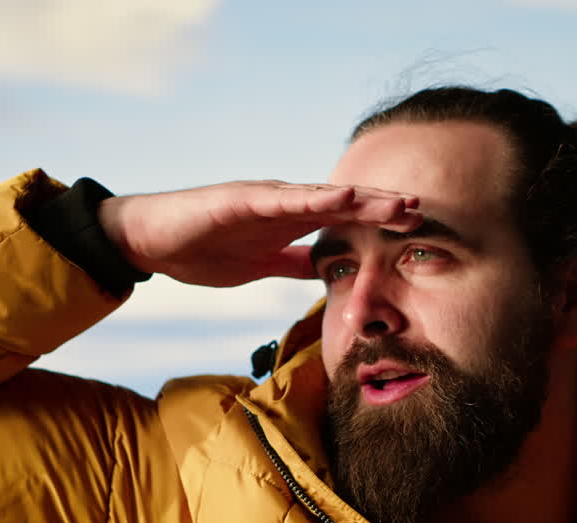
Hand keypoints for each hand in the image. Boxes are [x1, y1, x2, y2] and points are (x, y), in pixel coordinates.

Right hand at [97, 181, 420, 287]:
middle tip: (425, 214)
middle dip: (384, 209)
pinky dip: (316, 197)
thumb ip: (293, 262)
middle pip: (345, 206)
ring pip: (324, 197)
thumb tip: (325, 271)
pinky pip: (284, 199)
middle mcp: (285, 205)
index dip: (380, 225)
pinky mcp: (243, 200)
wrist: (151, 239)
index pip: (345, 223)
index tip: (416, 232)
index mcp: (290, 223)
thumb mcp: (260, 265)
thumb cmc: (201, 248)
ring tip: (398, 204)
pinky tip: (344, 197)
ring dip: (364, 201)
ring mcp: (266, 199)